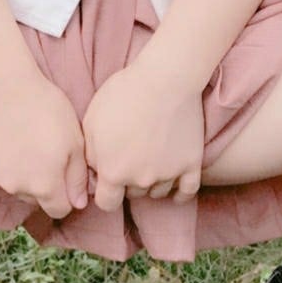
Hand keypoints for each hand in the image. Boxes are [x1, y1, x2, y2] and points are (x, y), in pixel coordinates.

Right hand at [0, 68, 89, 221]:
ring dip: (21, 179)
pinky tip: (6, 153)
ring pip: (14, 190)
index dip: (67, 196)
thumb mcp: (75, 141)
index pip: (60, 209)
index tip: (67, 177)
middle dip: (44, 186)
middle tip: (46, 154)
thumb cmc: (46, 108)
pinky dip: (0, 173)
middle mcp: (18, 189)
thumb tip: (78, 204)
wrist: (5, 85)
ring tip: (25, 148)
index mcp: (46, 186)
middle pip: (36, 200)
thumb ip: (77, 178)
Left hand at [81, 60, 205, 213]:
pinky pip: (187, 191)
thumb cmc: (123, 95)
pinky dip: (179, 192)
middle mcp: (141, 179)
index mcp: (113, 171)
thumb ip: (90, 154)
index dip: (105, 194)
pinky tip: (174, 187)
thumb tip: (96, 172)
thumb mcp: (92, 121)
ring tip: (150, 160)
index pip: (106, 203)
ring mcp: (168, 174)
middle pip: (133, 194)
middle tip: (131, 156)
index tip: (107, 181)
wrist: (165, 79)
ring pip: (157, 192)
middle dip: (128, 181)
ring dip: (152, 182)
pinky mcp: (191, 164)